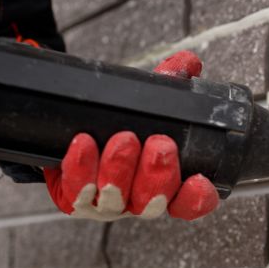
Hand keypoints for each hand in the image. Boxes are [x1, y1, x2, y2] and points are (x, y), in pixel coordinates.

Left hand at [43, 51, 218, 220]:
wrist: (70, 130)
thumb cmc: (117, 124)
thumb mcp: (146, 103)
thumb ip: (170, 84)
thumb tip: (189, 64)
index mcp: (163, 185)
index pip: (187, 204)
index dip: (196, 198)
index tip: (199, 180)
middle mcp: (137, 200)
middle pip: (152, 203)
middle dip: (158, 176)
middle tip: (160, 145)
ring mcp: (105, 203)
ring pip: (115, 199)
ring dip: (120, 170)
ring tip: (124, 139)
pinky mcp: (72, 198)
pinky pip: (77, 190)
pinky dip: (82, 167)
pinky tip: (84, 144)